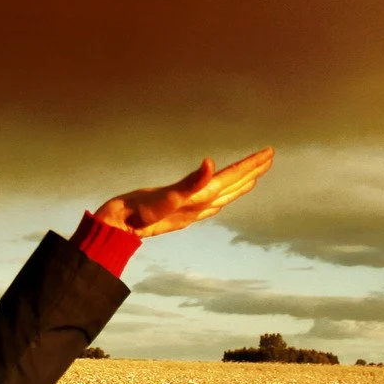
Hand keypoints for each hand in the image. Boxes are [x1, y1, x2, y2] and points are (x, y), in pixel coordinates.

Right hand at [93, 148, 272, 237]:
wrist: (113, 231)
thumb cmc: (133, 213)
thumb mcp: (162, 197)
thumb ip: (189, 183)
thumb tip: (210, 164)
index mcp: (197, 200)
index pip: (230, 179)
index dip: (249, 165)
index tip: (268, 152)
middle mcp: (197, 207)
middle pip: (231, 187)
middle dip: (252, 171)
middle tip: (270, 156)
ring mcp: (188, 211)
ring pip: (223, 196)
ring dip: (240, 183)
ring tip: (255, 174)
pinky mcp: (178, 212)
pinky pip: (209, 202)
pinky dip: (221, 194)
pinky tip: (221, 194)